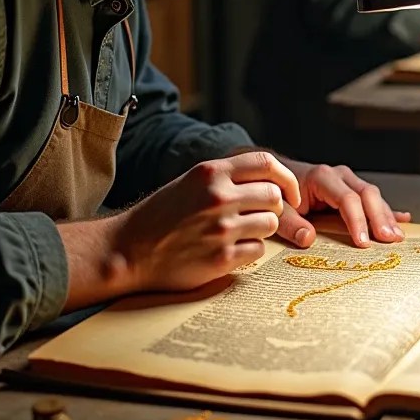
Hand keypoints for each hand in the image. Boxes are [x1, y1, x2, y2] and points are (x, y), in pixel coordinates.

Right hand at [112, 150, 300, 292]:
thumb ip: (226, 176)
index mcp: (211, 172)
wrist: (129, 250)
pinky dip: (250, 251)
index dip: (286, 178)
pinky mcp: (222, 257)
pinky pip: (258, 250)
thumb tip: (270, 178)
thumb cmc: (162, 215)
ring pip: (271, 223)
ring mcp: (221, 227)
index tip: (290, 194)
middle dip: (273, 207)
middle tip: (259, 216)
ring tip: (239, 234)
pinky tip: (230, 250)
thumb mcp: (191, 181)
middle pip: (274, 195)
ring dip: (261, 229)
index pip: (267, 162)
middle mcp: (218, 196)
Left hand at [275, 157, 410, 249]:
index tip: (363, 243)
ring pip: (373, 197)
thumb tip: (307, 239)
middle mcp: (339, 176)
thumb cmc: (277, 194)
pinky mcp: (351, 191)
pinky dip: (387, 211)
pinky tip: (403, 219)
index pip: (347, 199)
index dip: (357, 221)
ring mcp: (348, 182)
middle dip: (380, 218)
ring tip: (397, 237)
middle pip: (367, 194)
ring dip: (386, 217)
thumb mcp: (277, 209)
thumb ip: (289, 223)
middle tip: (390, 240)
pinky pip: (373, 200)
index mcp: (322, 177)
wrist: (274, 176)